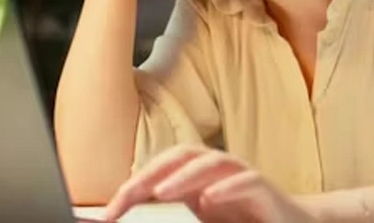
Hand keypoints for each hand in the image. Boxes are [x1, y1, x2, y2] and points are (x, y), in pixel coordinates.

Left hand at [103, 145, 320, 222]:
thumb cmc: (240, 221)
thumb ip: (172, 219)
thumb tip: (132, 221)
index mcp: (195, 175)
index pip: (159, 170)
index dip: (133, 186)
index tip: (110, 213)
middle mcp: (215, 168)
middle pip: (179, 157)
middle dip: (151, 173)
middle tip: (127, 195)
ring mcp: (239, 174)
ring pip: (209, 162)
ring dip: (182, 175)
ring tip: (160, 191)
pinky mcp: (264, 188)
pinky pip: (246, 181)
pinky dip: (226, 188)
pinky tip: (209, 199)